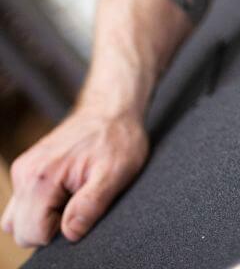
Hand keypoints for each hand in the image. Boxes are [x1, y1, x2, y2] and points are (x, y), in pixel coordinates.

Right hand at [1, 107, 147, 247]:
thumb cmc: (117, 138)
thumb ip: (90, 205)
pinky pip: (24, 203)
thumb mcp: (116, 172)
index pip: (33, 234)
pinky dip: (42, 203)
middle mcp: (24, 173)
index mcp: (40, 178)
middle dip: (50, 224)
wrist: (112, 108)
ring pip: (19, 218)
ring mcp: (23, 169)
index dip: (60, 231)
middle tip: (78, 197)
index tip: (81, 206)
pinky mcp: (28, 168)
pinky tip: (67, 186)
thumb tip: (70, 232)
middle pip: (21, 230)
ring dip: (44, 215)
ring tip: (73, 192)